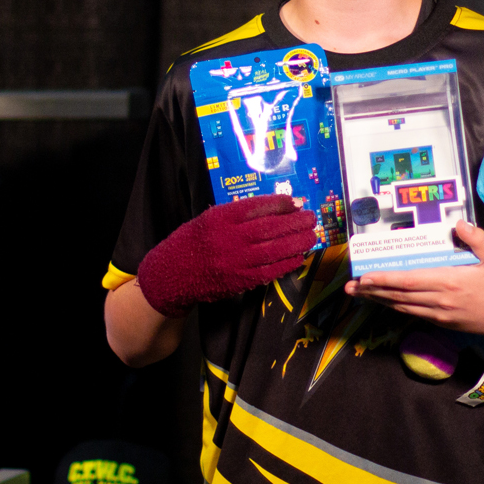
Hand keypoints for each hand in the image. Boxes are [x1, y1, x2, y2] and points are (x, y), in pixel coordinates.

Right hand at [137, 194, 317, 316]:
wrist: (171, 276)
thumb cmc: (190, 243)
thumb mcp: (207, 219)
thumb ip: (235, 214)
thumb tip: (272, 209)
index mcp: (219, 218)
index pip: (256, 207)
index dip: (279, 204)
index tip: (295, 202)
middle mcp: (229, 239)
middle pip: (270, 228)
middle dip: (294, 222)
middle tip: (311, 218)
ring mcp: (236, 261)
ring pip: (275, 250)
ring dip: (297, 242)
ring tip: (311, 236)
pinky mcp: (241, 280)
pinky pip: (271, 271)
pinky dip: (287, 263)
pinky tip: (298, 256)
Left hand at [345, 221, 483, 341]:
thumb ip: (476, 238)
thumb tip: (458, 223)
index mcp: (449, 282)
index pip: (408, 281)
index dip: (384, 280)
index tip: (364, 277)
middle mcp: (440, 301)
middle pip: (399, 296)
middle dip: (372, 291)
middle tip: (349, 288)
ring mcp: (441, 315)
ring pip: (403, 307)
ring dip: (380, 301)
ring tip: (360, 295)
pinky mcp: (445, 324)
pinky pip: (415, 314)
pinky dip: (398, 307)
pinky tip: (387, 302)